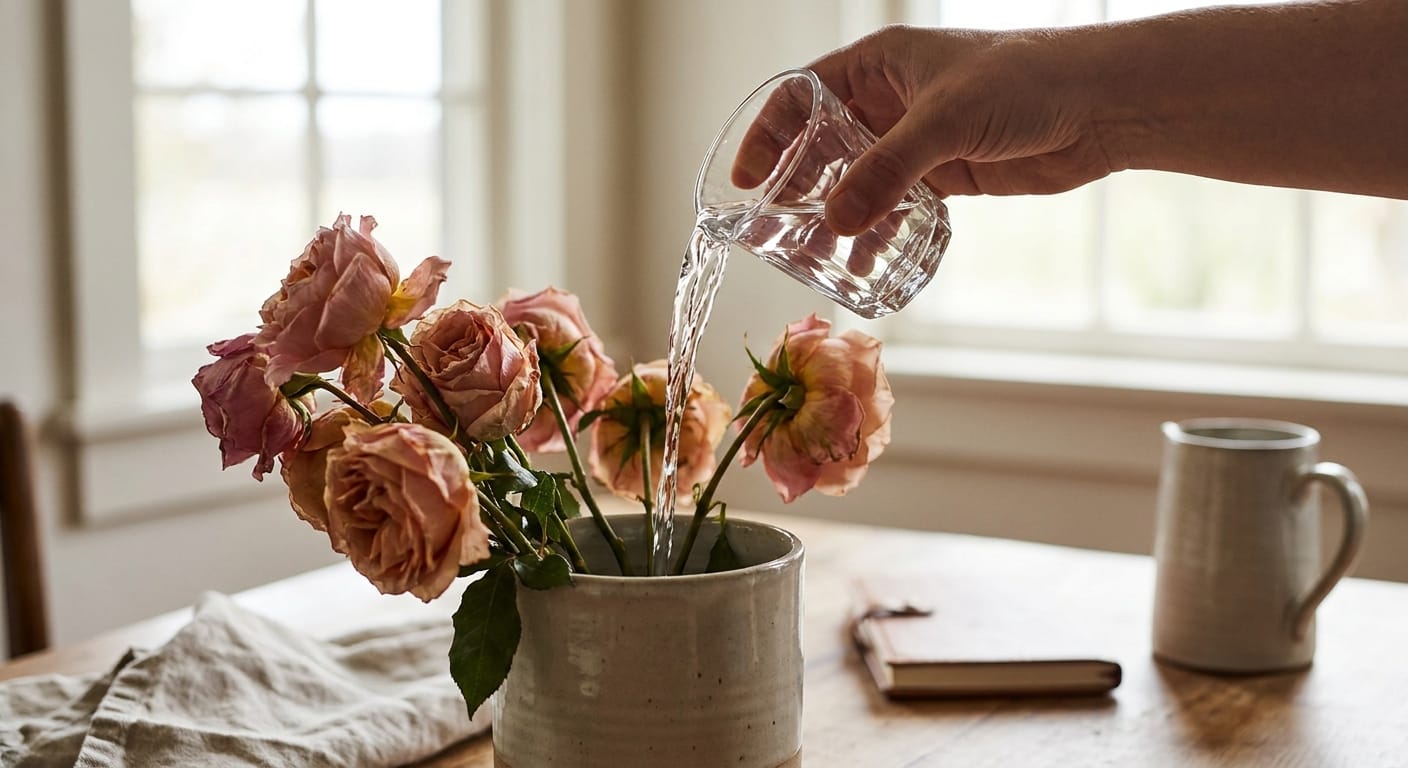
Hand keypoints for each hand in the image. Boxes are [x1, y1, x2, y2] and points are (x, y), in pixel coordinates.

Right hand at [734, 25, 1119, 235]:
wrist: (1101, 105)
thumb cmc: (1026, 82)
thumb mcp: (945, 121)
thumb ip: (887, 171)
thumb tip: (836, 222)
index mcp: (878, 64)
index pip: (800, 97)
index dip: (767, 136)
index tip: (747, 182)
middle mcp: (889, 100)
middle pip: (822, 147)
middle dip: (798, 190)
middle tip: (777, 233)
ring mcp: (916, 139)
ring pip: (857, 182)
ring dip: (836, 219)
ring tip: (815, 258)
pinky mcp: (945, 175)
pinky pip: (894, 206)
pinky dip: (875, 233)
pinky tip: (863, 264)